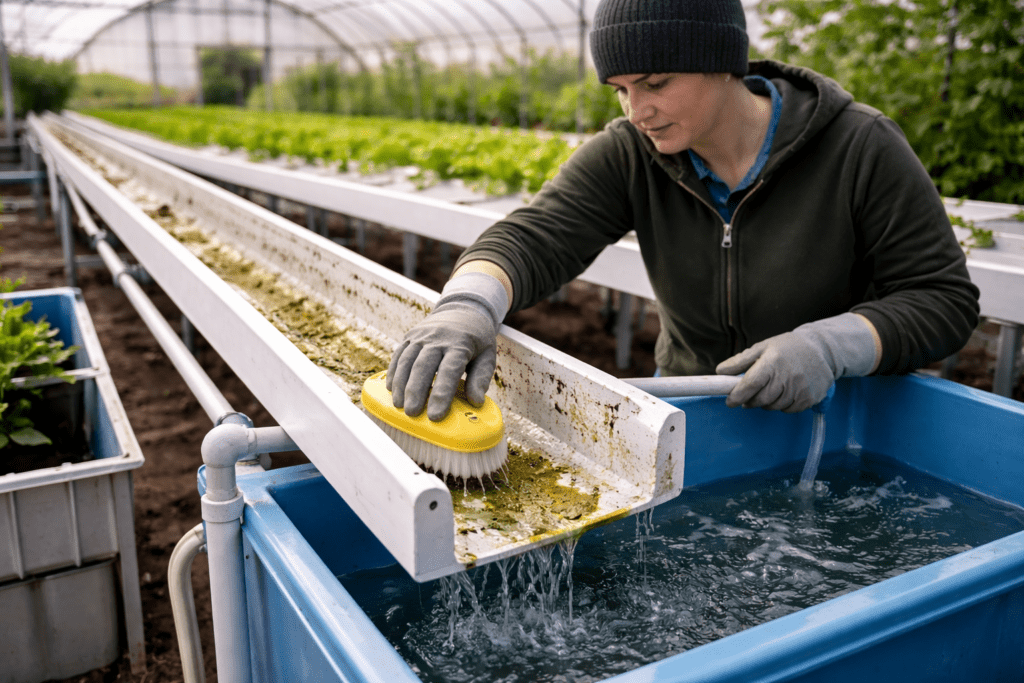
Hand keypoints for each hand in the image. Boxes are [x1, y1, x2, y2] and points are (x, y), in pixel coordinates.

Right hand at [387, 296, 499, 421]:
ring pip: (407, 360)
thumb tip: (476, 402)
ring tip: (399, 405)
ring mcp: (422, 336)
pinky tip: (392, 389)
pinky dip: (394, 372)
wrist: (462, 309)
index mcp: (460, 344)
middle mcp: (438, 338)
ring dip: (401, 384)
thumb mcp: (487, 355)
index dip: (441, 394)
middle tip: (412, 413)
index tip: (436, 416)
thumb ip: (481, 378)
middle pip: (423, 366)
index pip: (449, 371)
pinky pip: (399, 354)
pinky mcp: (410, 336)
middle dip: (416, 391)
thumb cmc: (477, 339)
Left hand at [716, 313, 877, 412]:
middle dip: (750, 400)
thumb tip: (720, 372)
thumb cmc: (788, 347)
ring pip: (774, 407)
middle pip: (761, 399)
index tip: (730, 401)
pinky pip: (788, 410)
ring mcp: (800, 389)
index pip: (750, 384)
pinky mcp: (810, 398)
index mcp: (772, 362)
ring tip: (770, 388)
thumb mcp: (763, 347)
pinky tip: (785, 392)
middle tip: (748, 395)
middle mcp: (787, 377)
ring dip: (767, 402)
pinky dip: (782, 405)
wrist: (822, 349)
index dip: (737, 395)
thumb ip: (740, 361)